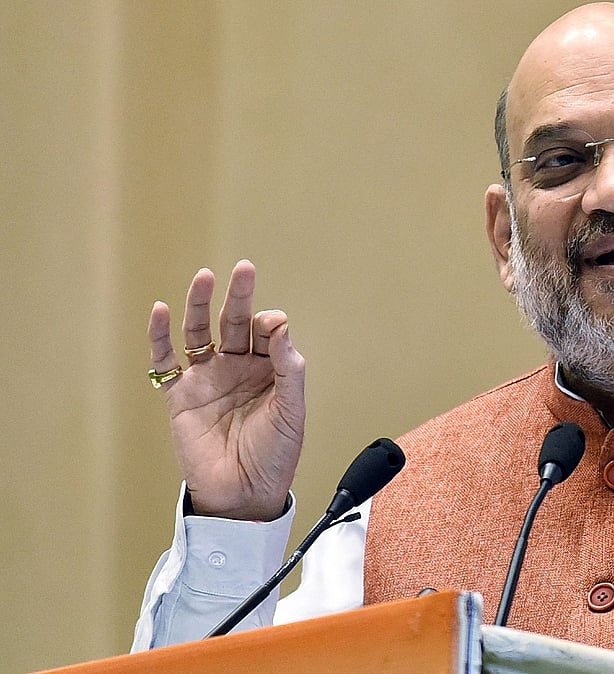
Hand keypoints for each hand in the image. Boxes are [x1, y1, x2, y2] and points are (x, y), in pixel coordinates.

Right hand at [147, 260, 305, 519]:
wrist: (244, 493)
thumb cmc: (275, 454)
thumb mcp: (292, 410)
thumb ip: (289, 368)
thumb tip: (280, 326)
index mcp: (269, 370)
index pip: (268, 332)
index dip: (270, 324)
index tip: (273, 326)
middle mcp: (238, 368)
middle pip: (235, 323)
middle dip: (239, 296)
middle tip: (244, 269)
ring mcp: (208, 379)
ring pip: (200, 333)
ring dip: (200, 305)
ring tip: (204, 277)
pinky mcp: (181, 395)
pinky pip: (166, 361)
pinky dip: (161, 335)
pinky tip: (163, 310)